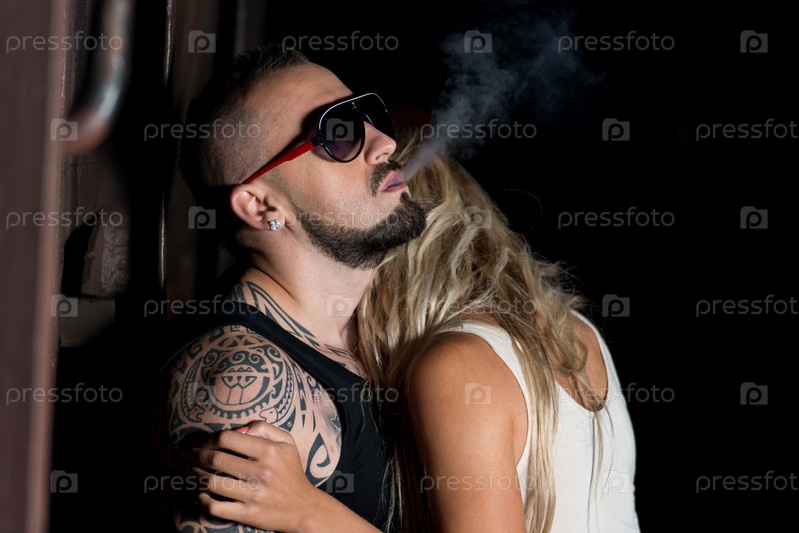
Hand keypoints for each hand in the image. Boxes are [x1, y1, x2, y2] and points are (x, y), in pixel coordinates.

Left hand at [181, 421, 317, 532]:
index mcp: (269, 451)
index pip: (227, 439)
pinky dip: (202, 499)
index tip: (199, 442)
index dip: (207, 439)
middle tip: (184, 455)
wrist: (304, 508)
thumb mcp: (286, 442)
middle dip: (194, 456)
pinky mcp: (248, 514)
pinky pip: (216, 507)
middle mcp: (261, 472)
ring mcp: (254, 495)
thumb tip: (239, 427)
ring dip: (194, 475)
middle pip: (216, 459)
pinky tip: (198, 493)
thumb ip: (264, 428)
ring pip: (212, 482)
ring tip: (187, 471)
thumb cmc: (291, 471)